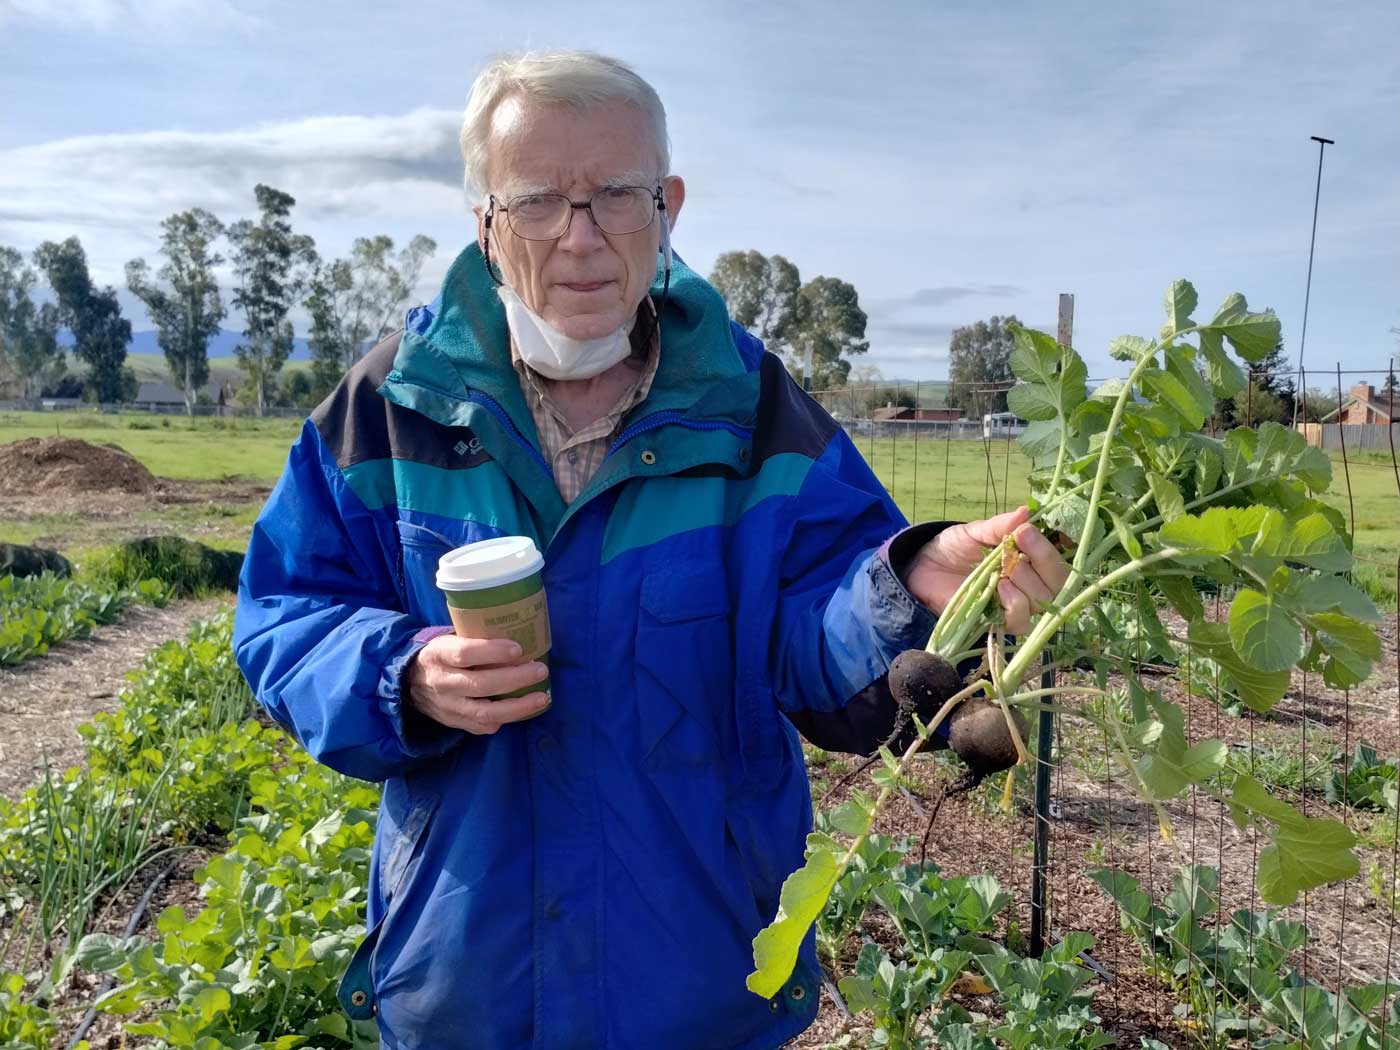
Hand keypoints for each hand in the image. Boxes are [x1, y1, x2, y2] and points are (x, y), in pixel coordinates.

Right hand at [405, 634, 549, 734]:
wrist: (409, 683)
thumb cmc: (442, 654)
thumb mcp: (449, 639)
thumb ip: (475, 639)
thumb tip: (520, 633)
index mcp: (438, 655)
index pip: (464, 654)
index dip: (493, 652)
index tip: (518, 649)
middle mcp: (441, 683)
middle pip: (480, 684)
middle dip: (515, 679)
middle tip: (541, 670)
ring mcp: (447, 707)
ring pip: (484, 713)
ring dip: (518, 707)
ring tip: (542, 697)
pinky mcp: (454, 723)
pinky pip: (483, 726)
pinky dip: (506, 718)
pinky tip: (524, 709)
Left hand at [905, 507, 1070, 633]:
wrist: (919, 570)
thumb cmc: (949, 550)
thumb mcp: (973, 533)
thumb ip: (999, 526)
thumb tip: (1025, 512)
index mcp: (1026, 562)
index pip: (1056, 560)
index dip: (1050, 547)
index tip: (1027, 530)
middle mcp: (1026, 586)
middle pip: (1056, 583)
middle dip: (1043, 559)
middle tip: (1019, 539)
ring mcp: (1013, 605)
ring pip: (1043, 601)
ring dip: (1029, 581)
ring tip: (1006, 567)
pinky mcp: (996, 622)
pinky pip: (1020, 620)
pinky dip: (1016, 602)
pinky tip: (1000, 587)